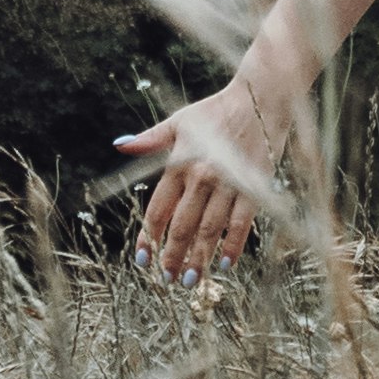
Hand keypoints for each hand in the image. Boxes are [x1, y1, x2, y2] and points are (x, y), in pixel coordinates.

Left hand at [119, 76, 301, 281]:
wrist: (260, 97)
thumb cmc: (216, 110)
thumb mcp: (179, 122)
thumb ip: (149, 139)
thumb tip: (119, 145)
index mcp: (179, 163)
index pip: (158, 209)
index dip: (149, 237)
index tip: (142, 259)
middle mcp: (201, 177)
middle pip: (183, 226)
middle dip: (173, 256)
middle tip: (167, 280)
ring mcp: (229, 183)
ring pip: (210, 230)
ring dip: (200, 258)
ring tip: (192, 281)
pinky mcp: (254, 186)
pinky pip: (241, 222)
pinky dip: (233, 245)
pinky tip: (226, 264)